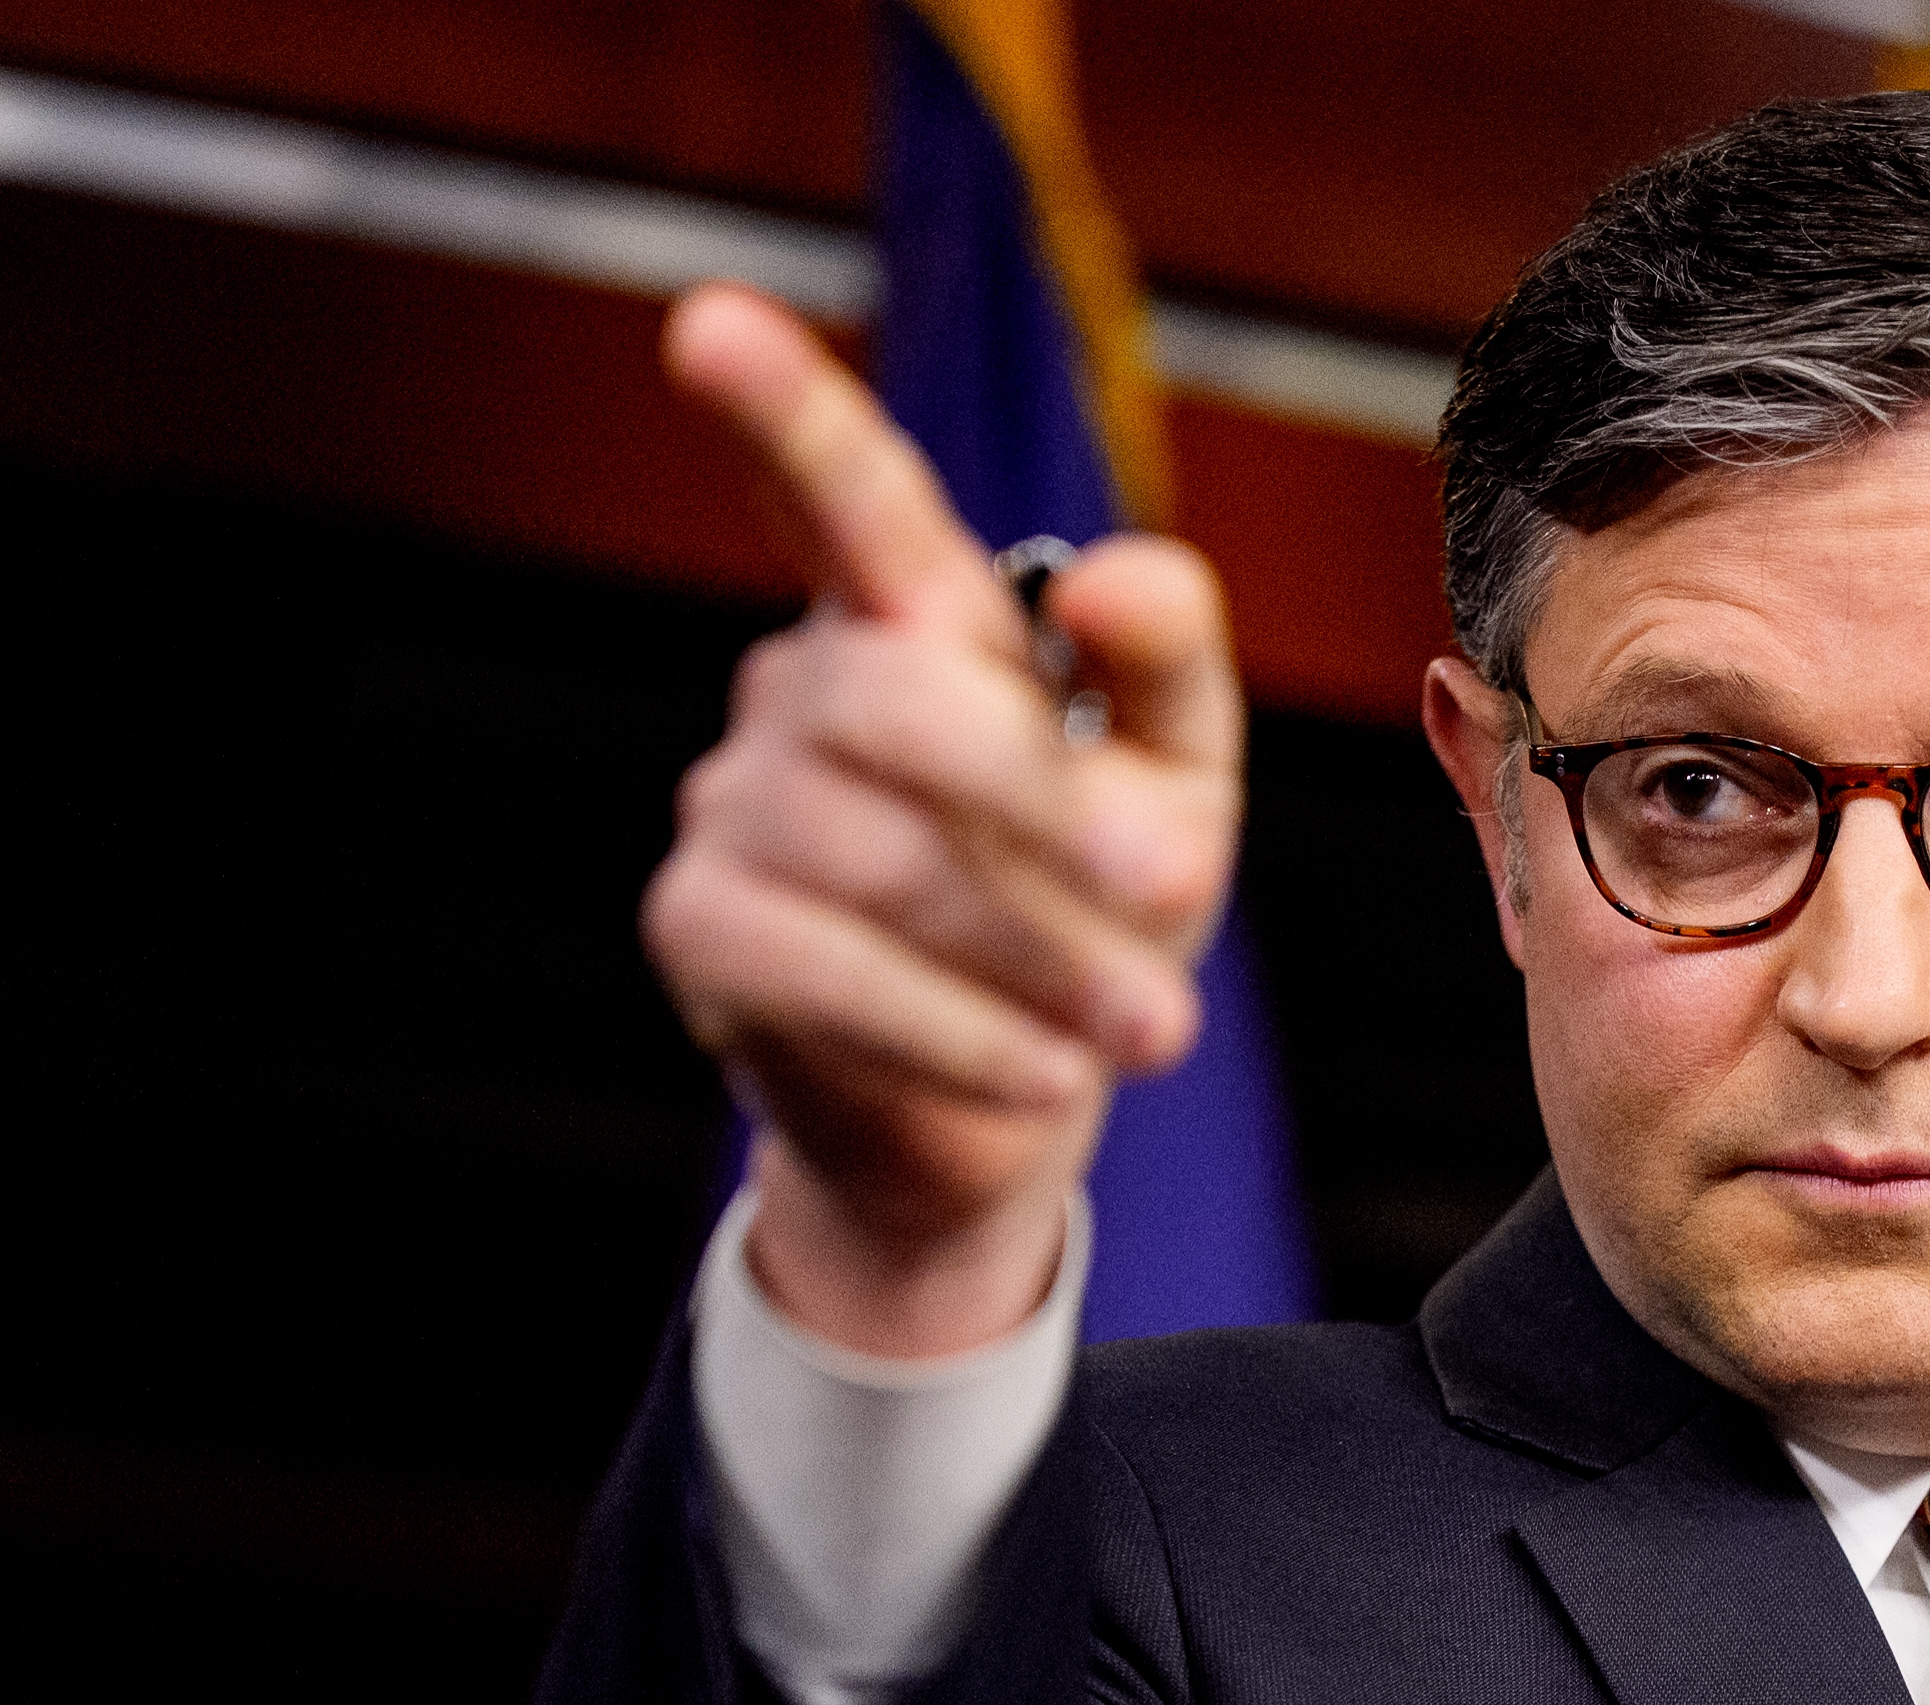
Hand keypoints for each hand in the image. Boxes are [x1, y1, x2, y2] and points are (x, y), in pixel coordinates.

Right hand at [641, 284, 1242, 1354]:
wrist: (1010, 1106)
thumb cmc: (1095, 906)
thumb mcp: (1177, 780)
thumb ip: (1173, 667)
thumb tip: (1118, 576)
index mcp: (914, 622)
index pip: (849, 502)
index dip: (783, 415)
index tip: (710, 326)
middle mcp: (803, 687)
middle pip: (899, 703)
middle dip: (1046, 801)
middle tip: (1179, 888)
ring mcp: (731, 804)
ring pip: (880, 858)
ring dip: (1042, 951)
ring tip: (1150, 1027)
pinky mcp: (702, 931)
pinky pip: (826, 971)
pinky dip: (960, 1032)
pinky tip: (1047, 1077)